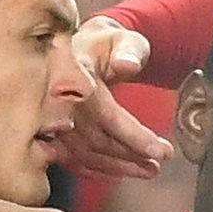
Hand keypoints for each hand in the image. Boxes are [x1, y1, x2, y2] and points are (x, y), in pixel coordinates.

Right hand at [54, 17, 172, 179]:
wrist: (80, 49)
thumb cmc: (105, 45)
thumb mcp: (121, 39)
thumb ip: (129, 49)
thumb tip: (128, 64)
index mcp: (75, 76)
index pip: (107, 115)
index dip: (135, 137)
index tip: (162, 151)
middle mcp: (58, 101)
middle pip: (96, 140)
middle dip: (131, 156)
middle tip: (158, 162)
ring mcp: (51, 119)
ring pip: (85, 154)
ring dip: (117, 167)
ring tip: (147, 170)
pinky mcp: (50, 132)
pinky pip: (71, 158)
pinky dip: (95, 170)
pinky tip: (118, 172)